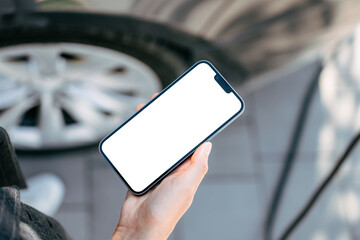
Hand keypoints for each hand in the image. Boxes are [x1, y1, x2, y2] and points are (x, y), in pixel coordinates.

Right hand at [111, 93, 211, 239]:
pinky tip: (136, 128)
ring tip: (148, 110)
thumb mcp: (185, 186)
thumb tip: (207, 144)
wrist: (138, 227)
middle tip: (164, 102)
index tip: (189, 108)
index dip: (191, 125)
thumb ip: (197, 165)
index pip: (191, 142)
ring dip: (152, 126)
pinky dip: (139, 138)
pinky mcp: (142, 170)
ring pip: (156, 141)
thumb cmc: (165, 211)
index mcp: (187, 168)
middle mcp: (173, 167)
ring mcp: (157, 168)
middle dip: (168, 120)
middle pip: (172, 138)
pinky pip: (141, 150)